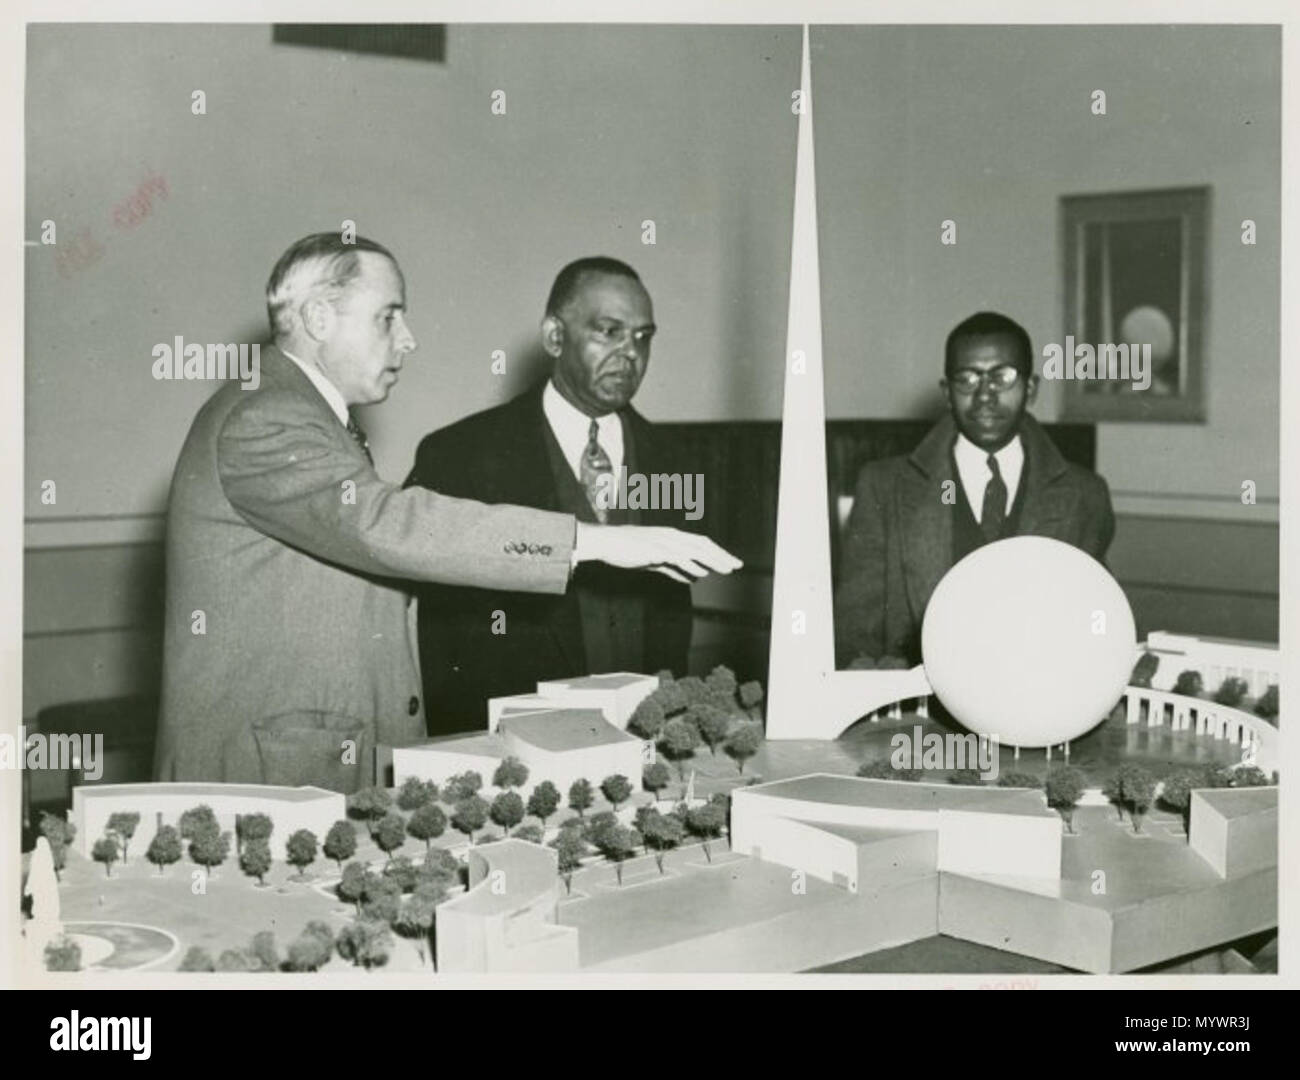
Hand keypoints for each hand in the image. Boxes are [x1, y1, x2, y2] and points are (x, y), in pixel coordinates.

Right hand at [574, 523, 742, 583]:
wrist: (605, 542)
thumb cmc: (627, 550)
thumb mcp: (654, 561)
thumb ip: (673, 569)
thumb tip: (691, 578)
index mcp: (672, 536)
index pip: (700, 543)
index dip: (717, 552)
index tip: (730, 562)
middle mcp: (671, 536)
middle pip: (703, 545)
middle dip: (721, 555)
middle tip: (736, 565)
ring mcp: (664, 542)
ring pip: (694, 551)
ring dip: (712, 560)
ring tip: (726, 569)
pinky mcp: (655, 550)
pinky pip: (677, 558)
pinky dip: (690, 566)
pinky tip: (699, 574)